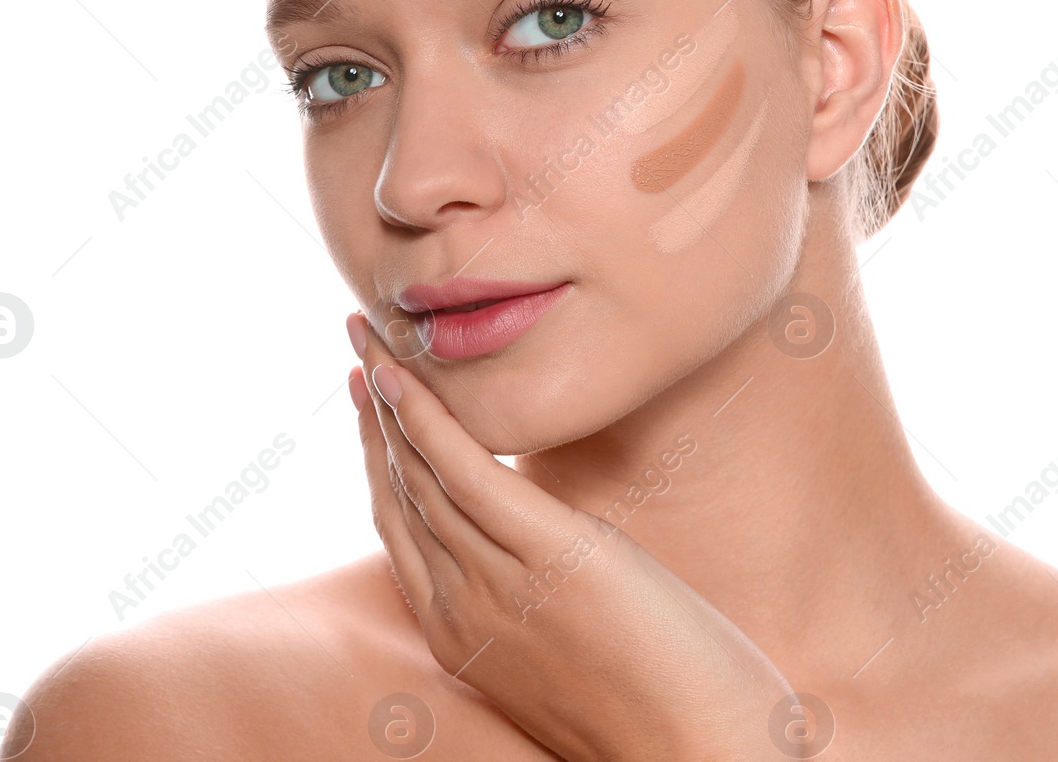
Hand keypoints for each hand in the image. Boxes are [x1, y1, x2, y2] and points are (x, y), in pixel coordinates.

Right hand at [346, 312, 806, 761]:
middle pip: (398, 493)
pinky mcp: (549, 555)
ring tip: (374, 336)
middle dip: (371, 416)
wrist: (698, 749)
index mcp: (459, 634)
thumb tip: (531, 545)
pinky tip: (405, 380)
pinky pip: (469, 474)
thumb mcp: (565, 648)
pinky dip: (429, 422)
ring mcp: (500, 582)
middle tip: (359, 347)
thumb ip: (528, 597)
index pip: (398, 528)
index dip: (377, 458)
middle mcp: (462, 607)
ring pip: (422, 475)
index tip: (369, 403)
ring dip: (392, 399)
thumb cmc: (652, 702)